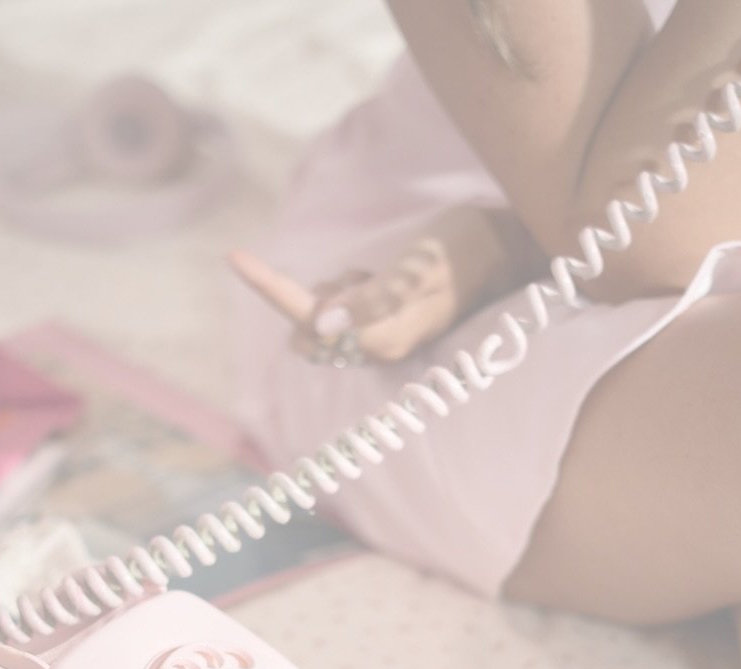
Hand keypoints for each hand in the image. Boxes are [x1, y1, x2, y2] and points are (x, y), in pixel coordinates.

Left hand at [229, 205, 532, 364]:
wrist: (506, 249)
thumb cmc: (464, 250)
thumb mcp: (418, 269)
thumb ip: (370, 299)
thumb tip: (320, 325)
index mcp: (381, 338)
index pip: (308, 318)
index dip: (270, 287)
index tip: (234, 256)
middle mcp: (377, 347)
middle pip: (310, 323)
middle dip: (318, 293)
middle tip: (362, 272)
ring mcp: (381, 339)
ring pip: (327, 315)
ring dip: (340, 289)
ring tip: (380, 273)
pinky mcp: (384, 327)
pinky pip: (345, 308)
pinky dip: (352, 289)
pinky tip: (380, 278)